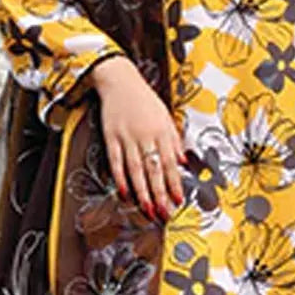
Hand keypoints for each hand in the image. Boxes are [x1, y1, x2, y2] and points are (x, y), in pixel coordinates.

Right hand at [91, 56, 184, 221]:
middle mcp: (145, 136)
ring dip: (142, 191)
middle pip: (154, 170)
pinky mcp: (110, 138)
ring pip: (135, 169)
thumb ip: (174, 140)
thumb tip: (183, 162)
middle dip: (160, 194)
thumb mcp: (166, 116)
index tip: (178, 200)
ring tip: (147, 209)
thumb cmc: (144, 100)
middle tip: (164, 213)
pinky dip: (120, 178)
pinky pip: (116, 162)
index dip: (175, 183)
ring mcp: (126, 137)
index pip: (170, 163)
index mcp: (161, 131)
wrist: (119, 80)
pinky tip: (125, 193)